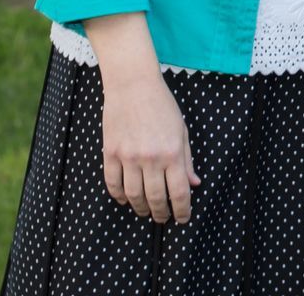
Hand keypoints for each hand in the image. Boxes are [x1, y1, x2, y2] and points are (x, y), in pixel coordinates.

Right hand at [100, 69, 199, 223]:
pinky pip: (112, 183)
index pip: (178, 192)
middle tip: (162, 219)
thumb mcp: (181, 131)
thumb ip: (186, 160)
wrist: (133, 85)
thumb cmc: (162, 105)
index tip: (183, 218)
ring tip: (145, 211)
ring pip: (133, 195)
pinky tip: (124, 200)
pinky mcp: (110, 153)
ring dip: (141, 208)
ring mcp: (128, 156)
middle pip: (155, 198)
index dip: (182, 210)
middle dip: (161, 214)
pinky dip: (118, 196)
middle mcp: (151, 158)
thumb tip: (193, 184)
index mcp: (172, 152)